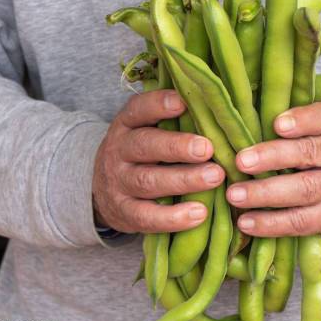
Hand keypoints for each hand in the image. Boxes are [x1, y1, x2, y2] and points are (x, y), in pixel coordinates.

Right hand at [92, 90, 224, 233]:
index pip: (138, 109)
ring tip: (215, 177)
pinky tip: (199, 214)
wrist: (102, 190)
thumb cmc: (144, 153)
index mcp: (127, 124)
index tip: (183, 103)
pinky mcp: (124, 213)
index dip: (158, 104)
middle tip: (207, 148)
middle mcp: (119, 151)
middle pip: (145, 145)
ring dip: (184, 180)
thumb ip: (176, 119)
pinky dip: (173, 217)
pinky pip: (146, 216)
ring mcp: (119, 183)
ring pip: (149, 181)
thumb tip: (219, 103)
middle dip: (177, 147)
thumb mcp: (149, 130)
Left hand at [226, 102, 320, 238]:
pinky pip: (302, 222)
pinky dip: (272, 223)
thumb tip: (243, 117)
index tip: (277, 124)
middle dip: (273, 157)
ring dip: (266, 194)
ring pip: (305, 191)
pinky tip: (246, 222)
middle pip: (310, 154)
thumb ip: (297, 124)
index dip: (303, 120)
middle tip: (241, 161)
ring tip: (235, 195)